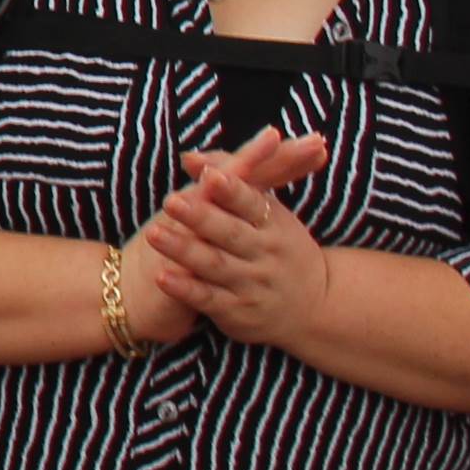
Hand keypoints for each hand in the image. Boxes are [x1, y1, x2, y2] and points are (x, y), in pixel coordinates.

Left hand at [141, 132, 335, 346]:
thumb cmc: (277, 245)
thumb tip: (190, 158)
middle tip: (171, 201)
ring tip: (155, 234)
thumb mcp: (266, 211)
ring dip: (185, 250)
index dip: (232, 191)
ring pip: (215, 265)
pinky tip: (161, 276)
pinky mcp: (237, 311)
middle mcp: (266, 254)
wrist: (313, 307)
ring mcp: (252, 284)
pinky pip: (208, 299)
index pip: (252, 204)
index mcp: (273, 224)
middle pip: (231, 234)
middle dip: (202, 218)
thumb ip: (229, 179)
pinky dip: (185, 289)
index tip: (211, 177)